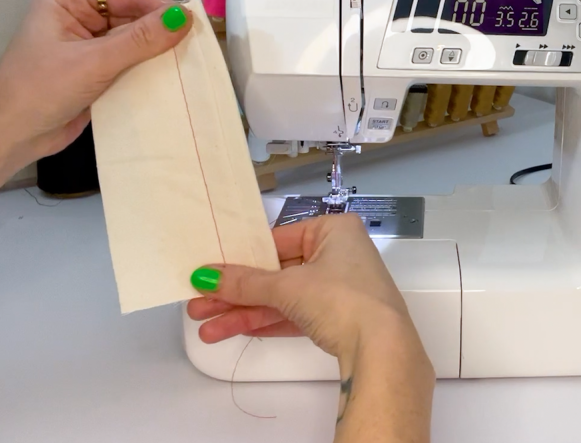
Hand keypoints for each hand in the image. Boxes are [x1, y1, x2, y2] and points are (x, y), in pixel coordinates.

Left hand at [0, 0, 192, 164]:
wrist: (12, 135)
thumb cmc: (40, 90)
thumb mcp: (94, 62)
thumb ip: (140, 40)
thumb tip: (183, 18)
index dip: (158, 7)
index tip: (192, 22)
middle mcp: (78, 17)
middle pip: (131, 17)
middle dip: (159, 32)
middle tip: (196, 45)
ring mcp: (88, 46)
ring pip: (133, 42)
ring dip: (156, 54)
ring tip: (190, 62)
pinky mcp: (96, 72)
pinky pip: (130, 64)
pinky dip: (148, 71)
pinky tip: (171, 78)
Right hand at [187, 213, 419, 359]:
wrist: (381, 349)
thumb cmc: (342, 299)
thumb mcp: (287, 287)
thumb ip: (245, 283)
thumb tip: (206, 277)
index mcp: (334, 231)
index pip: (277, 239)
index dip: (242, 258)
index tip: (211, 271)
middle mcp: (340, 254)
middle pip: (277, 272)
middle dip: (237, 293)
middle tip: (199, 307)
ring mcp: (341, 288)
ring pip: (283, 297)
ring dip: (245, 313)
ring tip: (207, 330)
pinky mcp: (339, 318)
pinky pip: (295, 315)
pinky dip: (267, 322)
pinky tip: (233, 331)